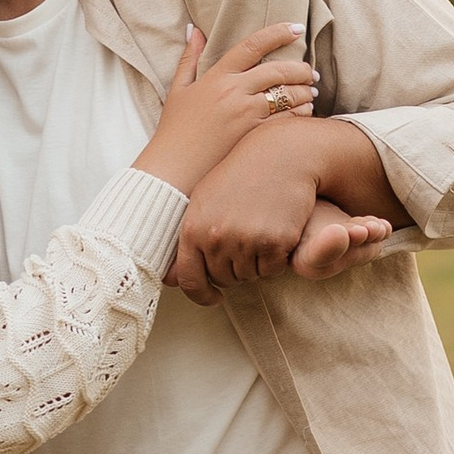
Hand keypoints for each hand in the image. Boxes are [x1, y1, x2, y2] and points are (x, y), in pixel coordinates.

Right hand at [135, 25, 315, 198]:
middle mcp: (234, 92)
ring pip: (287, 96)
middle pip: (278, 70)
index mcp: (217, 77)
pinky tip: (304, 114)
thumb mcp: (178, 90)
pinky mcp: (254, 137)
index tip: (296, 29)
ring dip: (304, 92)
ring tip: (311, 92)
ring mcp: (246, 115)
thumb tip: (195, 30)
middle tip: (310, 71)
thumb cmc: (174, 131)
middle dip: (300, 68)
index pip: (252, 45)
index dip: (277, 33)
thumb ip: (189, 58)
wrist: (173, 169)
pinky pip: (287, 121)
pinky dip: (300, 115)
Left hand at [170, 114, 396, 298]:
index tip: (214, 298)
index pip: (190, 279)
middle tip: (248, 242)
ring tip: (262, 230)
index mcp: (193, 228)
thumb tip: (172, 279)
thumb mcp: (205, 199)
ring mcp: (245, 240)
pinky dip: (277, 259)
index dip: (201, 295)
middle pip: (225, 279)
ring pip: (250, 276)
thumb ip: (191, 236)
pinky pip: (273, 269)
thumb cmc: (242, 175)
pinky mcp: (274, 242)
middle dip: (236, 270)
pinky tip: (278, 231)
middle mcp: (216, 237)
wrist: (281, 155)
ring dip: (258, 263)